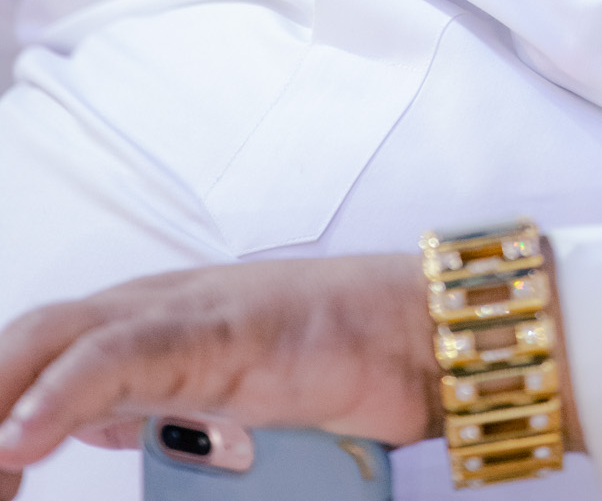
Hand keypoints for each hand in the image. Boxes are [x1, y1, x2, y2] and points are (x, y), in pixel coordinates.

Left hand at [0, 256, 441, 493]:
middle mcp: (144, 311)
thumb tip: (76, 424)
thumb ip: (140, 402)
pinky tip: (23, 438)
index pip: (29, 356)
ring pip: (51, 340)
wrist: (414, 334)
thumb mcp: (209, 399)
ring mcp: (178, 314)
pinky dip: (60, 393)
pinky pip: (120, 356)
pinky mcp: (215, 331)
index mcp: (136, 328)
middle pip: (24, 342)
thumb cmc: (330, 359)